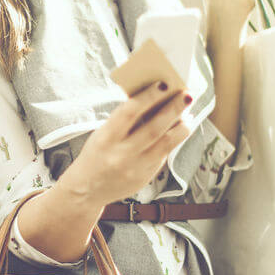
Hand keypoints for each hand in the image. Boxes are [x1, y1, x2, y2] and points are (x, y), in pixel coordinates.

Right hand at [54, 81, 191, 208]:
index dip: (148, 96)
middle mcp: (121, 154)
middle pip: (154, 128)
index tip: (163, 84)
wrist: (86, 190)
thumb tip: (152, 100)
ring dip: (181, 126)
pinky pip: (164, 155)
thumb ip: (124, 121)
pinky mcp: (145, 178)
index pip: (129, 111)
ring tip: (188, 114)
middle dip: (173, 109)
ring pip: (166, 144)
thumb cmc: (96, 155)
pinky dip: (174, 140)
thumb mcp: (102, 134)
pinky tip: (180, 130)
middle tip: (186, 95)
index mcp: (106, 138)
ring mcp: (135, 168)